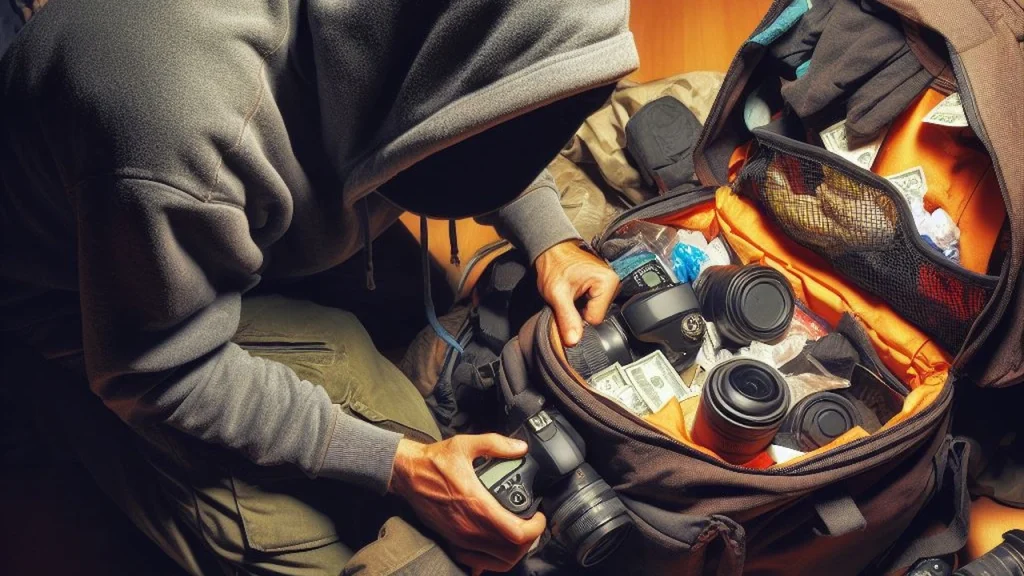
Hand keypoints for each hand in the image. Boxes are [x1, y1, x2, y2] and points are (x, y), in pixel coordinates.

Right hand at [389, 435, 545, 573]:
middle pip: (512, 552)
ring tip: (519, 533)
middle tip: (533, 524)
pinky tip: (497, 543)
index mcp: (478, 506)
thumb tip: (520, 448)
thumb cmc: (434, 462)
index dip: (536, 528)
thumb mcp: (466, 445)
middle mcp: (470, 528)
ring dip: (514, 551)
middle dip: (530, 540)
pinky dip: (494, 558)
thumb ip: (497, 444)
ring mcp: (461, 538)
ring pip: (499, 561)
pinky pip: (479, 562)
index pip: (517, 533)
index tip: (540, 516)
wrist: (407, 474)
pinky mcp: (453, 542)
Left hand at [535, 240, 618, 346]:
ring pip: (594, 313)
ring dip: (580, 308)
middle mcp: (613, 283)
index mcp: (608, 282)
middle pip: (596, 317)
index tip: (568, 303)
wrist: (551, 251)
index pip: (595, 320)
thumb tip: (574, 342)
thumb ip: (567, 318)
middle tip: (568, 297)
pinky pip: (593, 306)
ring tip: (571, 293)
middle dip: (579, 312)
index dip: (578, 317)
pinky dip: (582, 304)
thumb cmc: (554, 265)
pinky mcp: (604, 288)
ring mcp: (610, 285)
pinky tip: (576, 293)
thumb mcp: (557, 293)